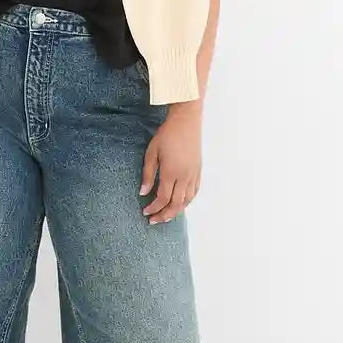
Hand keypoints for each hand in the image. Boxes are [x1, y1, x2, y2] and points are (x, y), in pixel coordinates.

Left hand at [139, 104, 202, 223]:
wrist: (187, 121)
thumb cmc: (167, 134)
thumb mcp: (152, 152)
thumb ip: (148, 174)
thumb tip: (143, 192)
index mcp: (172, 172)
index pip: (163, 198)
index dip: (154, 208)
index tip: (145, 212)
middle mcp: (185, 176)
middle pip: (176, 204)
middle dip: (164, 215)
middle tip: (154, 220)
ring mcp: (194, 174)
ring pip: (187, 201)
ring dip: (176, 211)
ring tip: (166, 215)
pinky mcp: (198, 171)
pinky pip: (194, 192)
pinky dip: (187, 202)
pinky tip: (180, 204)